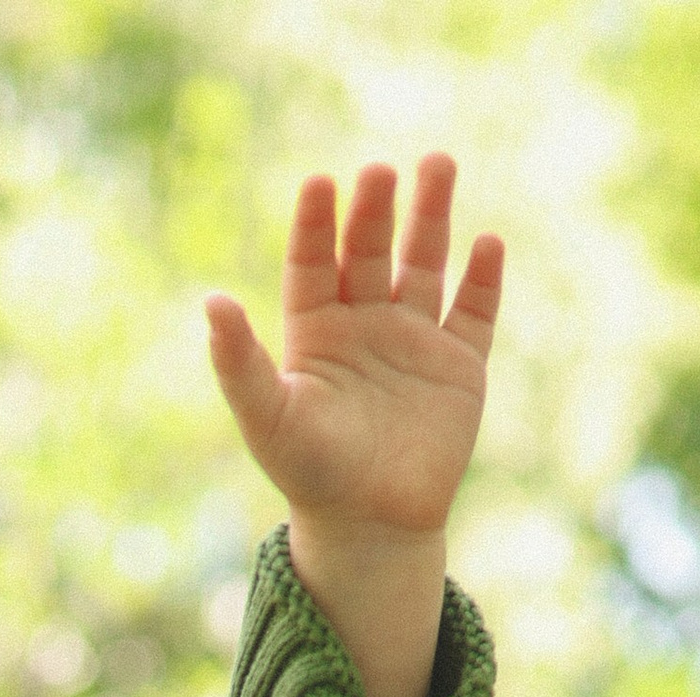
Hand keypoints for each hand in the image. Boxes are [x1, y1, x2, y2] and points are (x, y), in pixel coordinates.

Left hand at [206, 159, 501, 696]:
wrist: (370, 529)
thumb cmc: (311, 475)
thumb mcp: (268, 418)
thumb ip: (239, 362)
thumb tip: (211, 302)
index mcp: (315, 331)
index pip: (312, 261)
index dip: (315, 224)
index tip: (319, 183)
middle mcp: (364, 324)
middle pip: (368, 250)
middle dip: (375, 210)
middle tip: (380, 172)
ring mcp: (414, 340)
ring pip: (424, 263)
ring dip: (431, 216)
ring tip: (437, 163)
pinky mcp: (459, 366)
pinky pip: (473, 312)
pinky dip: (482, 279)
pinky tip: (487, 243)